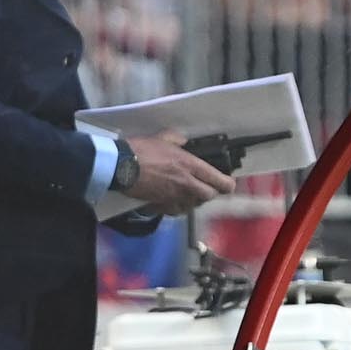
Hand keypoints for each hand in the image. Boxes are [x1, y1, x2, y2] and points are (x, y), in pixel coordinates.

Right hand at [118, 134, 235, 212]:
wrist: (122, 167)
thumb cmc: (141, 150)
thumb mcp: (162, 138)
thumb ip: (177, 139)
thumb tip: (184, 141)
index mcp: (190, 166)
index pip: (218, 181)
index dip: (227, 184)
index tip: (228, 184)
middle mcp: (187, 184)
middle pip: (209, 196)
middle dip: (210, 192)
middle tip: (206, 186)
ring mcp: (175, 197)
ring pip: (194, 205)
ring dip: (194, 200)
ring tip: (189, 192)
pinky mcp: (162, 205)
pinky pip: (177, 211)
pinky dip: (178, 206)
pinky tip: (174, 200)